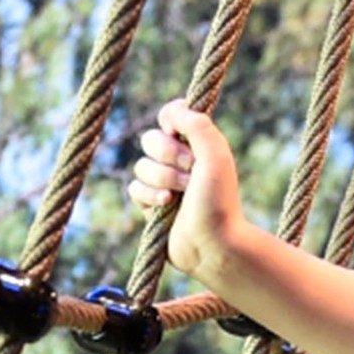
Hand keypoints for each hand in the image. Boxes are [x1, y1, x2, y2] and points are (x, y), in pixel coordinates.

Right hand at [131, 99, 241, 279]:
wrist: (212, 245)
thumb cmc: (219, 201)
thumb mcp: (215, 155)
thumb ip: (196, 124)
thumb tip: (174, 108)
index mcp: (199, 144)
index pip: (172, 115)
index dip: (170, 120)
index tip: (179, 132)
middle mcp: (182, 161)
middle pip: (150, 139)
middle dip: (168, 155)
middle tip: (191, 171)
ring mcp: (165, 182)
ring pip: (141, 165)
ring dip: (162, 179)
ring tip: (180, 195)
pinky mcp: (151, 203)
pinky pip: (134, 188)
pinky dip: (149, 196)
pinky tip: (166, 206)